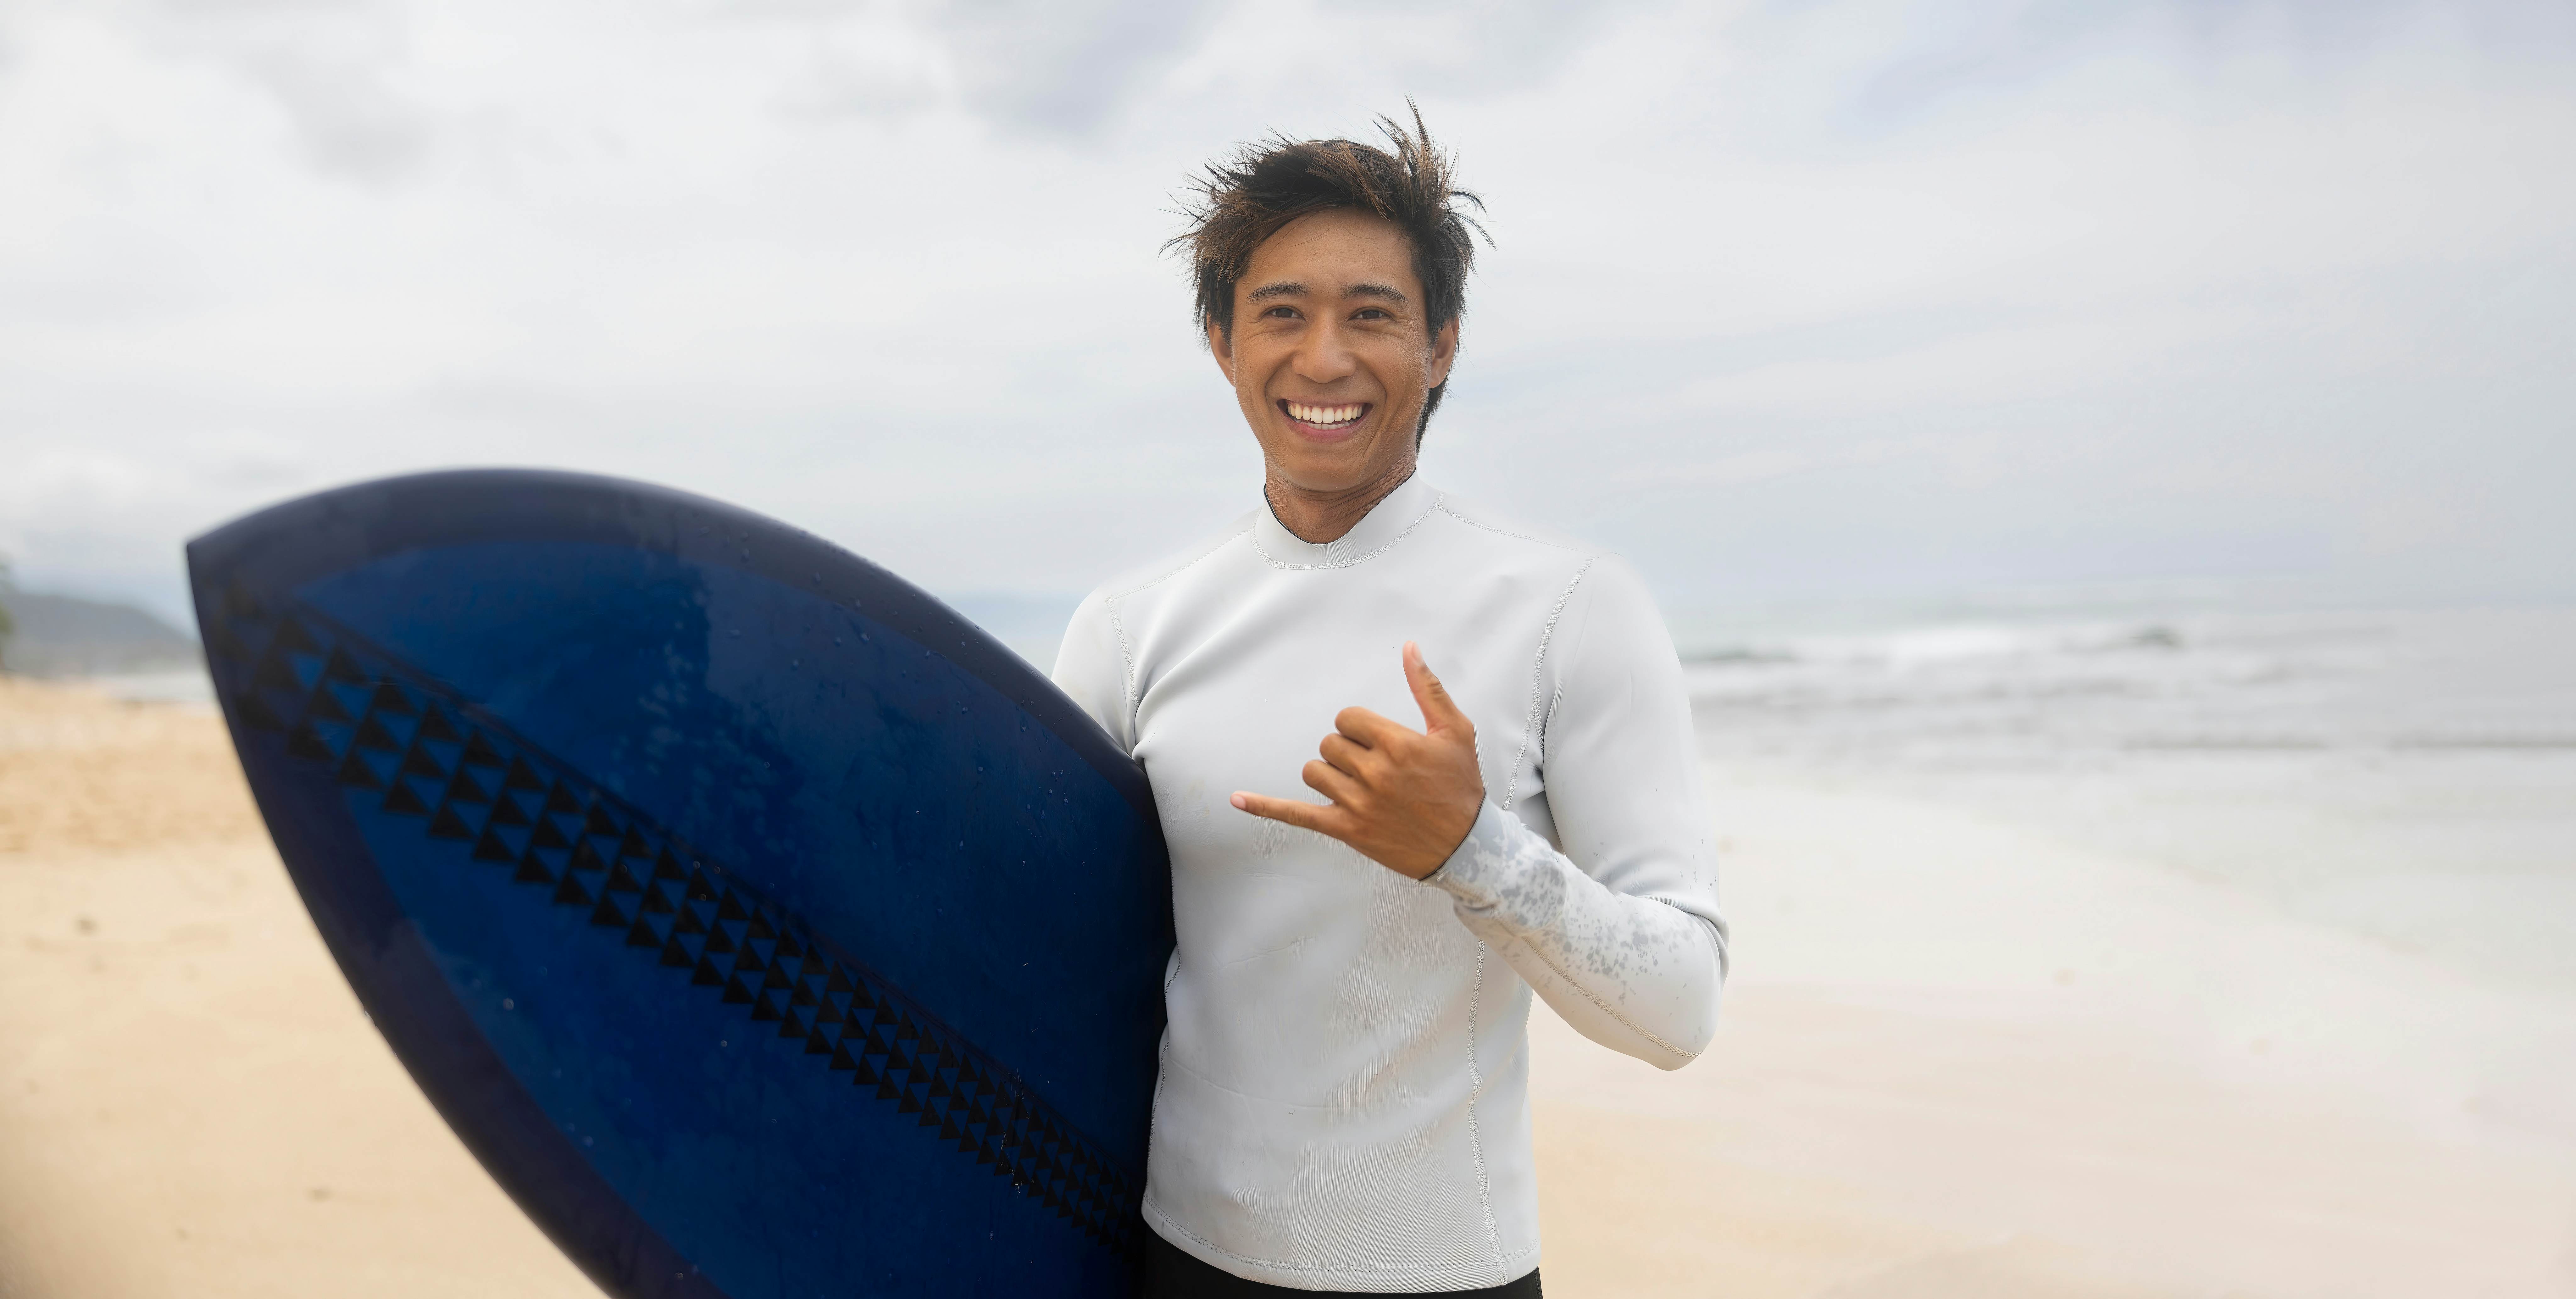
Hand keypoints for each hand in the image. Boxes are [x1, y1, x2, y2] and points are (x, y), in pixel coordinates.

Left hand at [1231, 642, 1484, 879]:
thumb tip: (1409, 648)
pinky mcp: (1346, 830)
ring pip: (1314, 771)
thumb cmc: (1460, 785)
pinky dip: (1265, 806)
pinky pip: (1296, 815)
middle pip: (1329, 743)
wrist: (1466, 846)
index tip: (1376, 740)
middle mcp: (1374, 773)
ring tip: (1356, 785)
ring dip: (1329, 774)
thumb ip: (1428, 688)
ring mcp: (1357, 804)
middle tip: (1374, 766)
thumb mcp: (1454, 731)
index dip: (1358, 726)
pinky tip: (1237, 799)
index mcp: (1397, 744)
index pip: (1348, 718)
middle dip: (1347, 750)